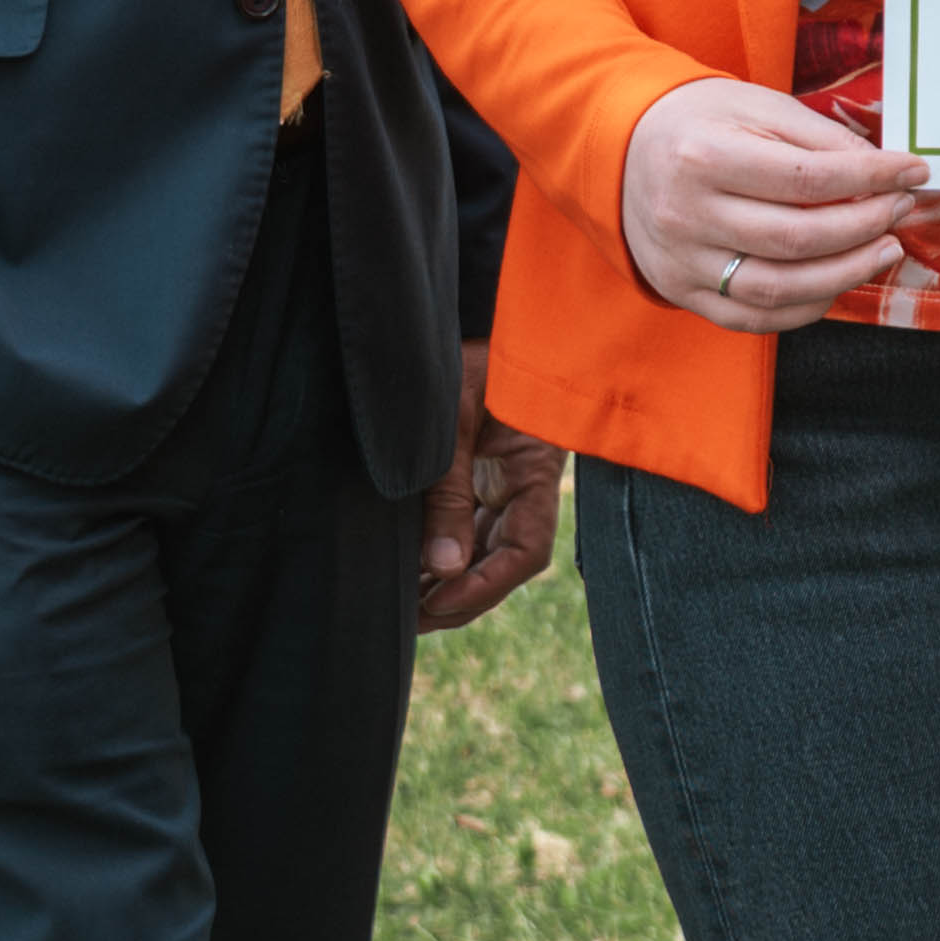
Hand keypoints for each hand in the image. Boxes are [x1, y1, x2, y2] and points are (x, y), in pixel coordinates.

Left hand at [418, 340, 561, 630]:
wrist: (490, 320)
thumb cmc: (475, 358)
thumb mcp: (453, 421)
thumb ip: (448, 493)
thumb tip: (444, 567)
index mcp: (536, 468)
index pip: (525, 550)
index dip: (485, 585)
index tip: (438, 602)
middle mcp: (525, 483)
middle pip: (502, 560)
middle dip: (461, 596)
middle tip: (408, 619)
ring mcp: (504, 479)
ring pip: (484, 548)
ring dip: (449, 578)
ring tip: (402, 603)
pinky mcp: (482, 472)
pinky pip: (468, 525)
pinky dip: (443, 549)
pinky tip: (411, 567)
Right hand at [618, 78, 929, 332]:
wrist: (623, 149)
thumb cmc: (701, 122)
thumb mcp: (757, 106)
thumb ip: (819, 138)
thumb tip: (881, 171)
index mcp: (704, 156)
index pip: (807, 178)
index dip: (872, 178)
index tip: (913, 171)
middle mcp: (687, 214)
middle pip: (797, 238)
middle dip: (865, 227)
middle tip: (900, 210)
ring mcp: (681, 261)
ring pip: (778, 288)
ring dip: (845, 275)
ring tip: (883, 250)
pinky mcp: (681, 292)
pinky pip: (752, 317)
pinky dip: (805, 308)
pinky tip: (837, 282)